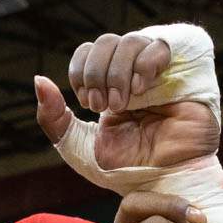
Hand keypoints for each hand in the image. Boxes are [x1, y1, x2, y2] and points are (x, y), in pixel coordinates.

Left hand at [33, 33, 219, 169]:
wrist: (165, 183)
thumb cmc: (128, 170)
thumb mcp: (79, 148)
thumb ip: (53, 119)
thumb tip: (38, 79)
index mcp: (109, 86)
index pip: (87, 51)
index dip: (80, 70)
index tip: (86, 103)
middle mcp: (133, 73)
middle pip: (105, 41)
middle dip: (97, 73)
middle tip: (104, 106)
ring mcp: (157, 70)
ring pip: (129, 39)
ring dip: (117, 73)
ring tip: (122, 104)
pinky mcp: (183, 71)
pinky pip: (159, 45)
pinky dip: (143, 65)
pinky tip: (141, 91)